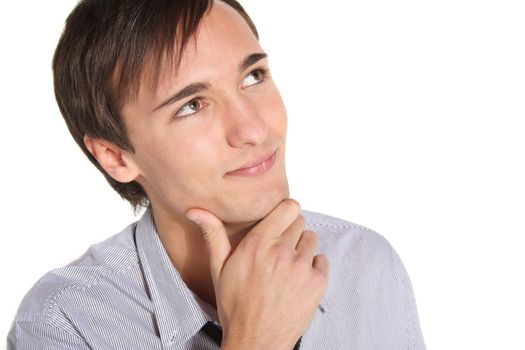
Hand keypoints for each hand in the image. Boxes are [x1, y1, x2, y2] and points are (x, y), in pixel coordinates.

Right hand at [186, 199, 328, 349]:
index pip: (288, 207)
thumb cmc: (236, 306)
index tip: (280, 221)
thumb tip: (196, 211)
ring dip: (302, 249)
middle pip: (299, 222)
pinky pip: (322, 260)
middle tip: (279, 251)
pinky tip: (298, 280)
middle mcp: (281, 252)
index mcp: (258, 244)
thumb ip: (213, 235)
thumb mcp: (219, 269)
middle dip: (290, 232)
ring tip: (288, 267)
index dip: (285, 213)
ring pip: (311, 240)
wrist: (255, 341)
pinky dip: (314, 267)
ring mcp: (301, 267)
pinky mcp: (317, 282)